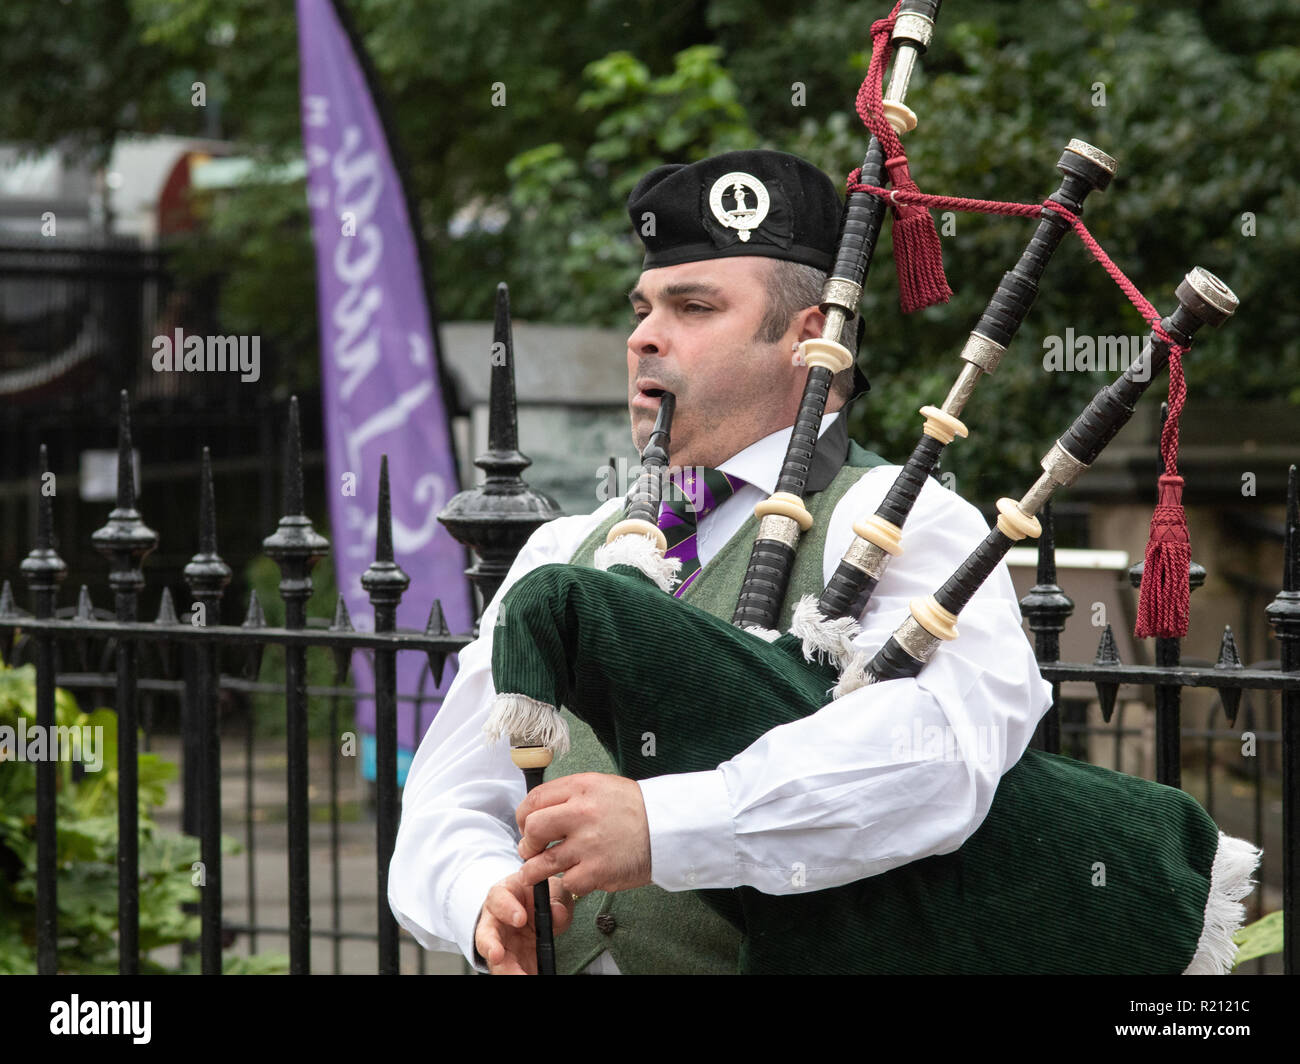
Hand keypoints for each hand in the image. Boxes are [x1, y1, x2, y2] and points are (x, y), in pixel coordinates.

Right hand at [474, 870, 575, 974]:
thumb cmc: (541, 894)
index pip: (499, 898)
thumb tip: (558, 913)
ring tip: (519, 976)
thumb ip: (556, 899)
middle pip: (485, 934)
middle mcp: (494, 920)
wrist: (541, 910)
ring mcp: (498, 943)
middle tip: (497, 956)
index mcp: (504, 894)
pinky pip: (509, 972)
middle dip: (490, 946)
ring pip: (494, 959)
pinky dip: (518, 975)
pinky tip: (530, 977)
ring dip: (504, 970)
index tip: (520, 919)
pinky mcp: (507, 962)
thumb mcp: (553, 890)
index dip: (507, 908)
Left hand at [515, 773, 651, 895]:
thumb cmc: (636, 808)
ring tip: (535, 871)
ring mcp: (588, 844)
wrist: (668, 828)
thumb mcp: (602, 786)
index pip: (535, 799)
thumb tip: (541, 810)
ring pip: (541, 862)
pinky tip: (577, 875)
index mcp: (581, 788)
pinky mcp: (597, 871)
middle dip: (527, 842)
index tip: (526, 825)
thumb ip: (571, 795)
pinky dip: (569, 881)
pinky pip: (567, 881)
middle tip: (532, 848)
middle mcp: (581, 813)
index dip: (523, 815)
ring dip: (533, 869)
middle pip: (533, 829)